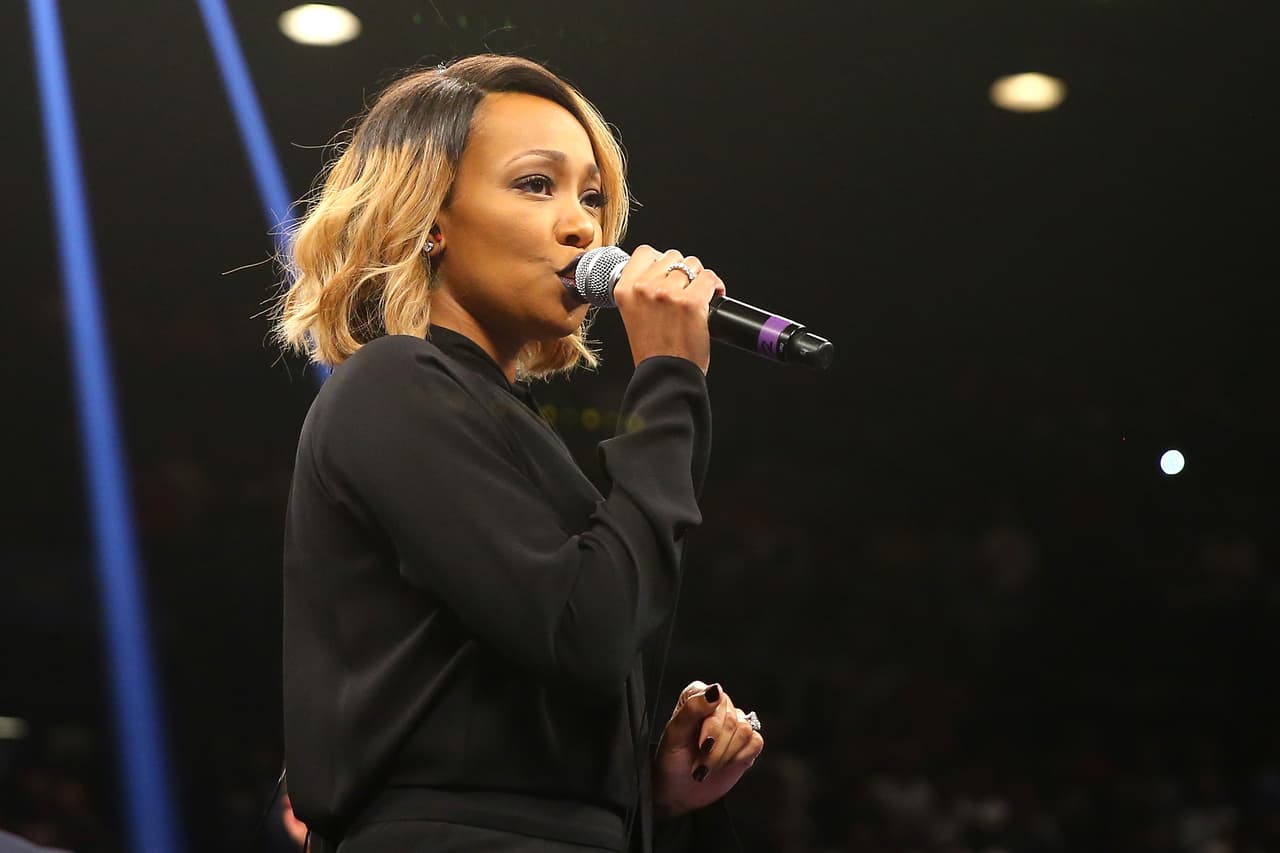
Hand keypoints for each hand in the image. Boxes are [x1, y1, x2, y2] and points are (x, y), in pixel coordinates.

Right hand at [612, 246, 726, 373]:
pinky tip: (714, 296)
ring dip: (699, 277)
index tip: (667, 271)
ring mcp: (668, 293)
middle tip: (685, 289)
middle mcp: (644, 288)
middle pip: (672, 256)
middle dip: (682, 270)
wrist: (665, 374)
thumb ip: (641, 291)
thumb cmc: (652, 351)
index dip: (660, 260)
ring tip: (699, 294)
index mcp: (625, 290)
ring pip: (692, 264)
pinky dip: (716, 286)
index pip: (645, 252)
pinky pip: (709, 278)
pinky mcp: (691, 302)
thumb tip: (663, 270)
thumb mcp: (632, 315)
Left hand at [651, 680, 763, 819]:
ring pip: (745, 730)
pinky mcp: (746, 742)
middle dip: (716, 748)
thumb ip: (692, 709)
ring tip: (709, 766)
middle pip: (732, 719)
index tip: (702, 745)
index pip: (717, 700)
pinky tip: (725, 764)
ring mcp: (734, 724)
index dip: (712, 726)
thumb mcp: (674, 735)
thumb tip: (715, 691)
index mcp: (698, 696)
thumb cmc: (671, 761)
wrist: (678, 791)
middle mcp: (718, 707)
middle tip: (701, 764)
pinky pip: (756, 741)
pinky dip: (740, 757)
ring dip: (726, 755)